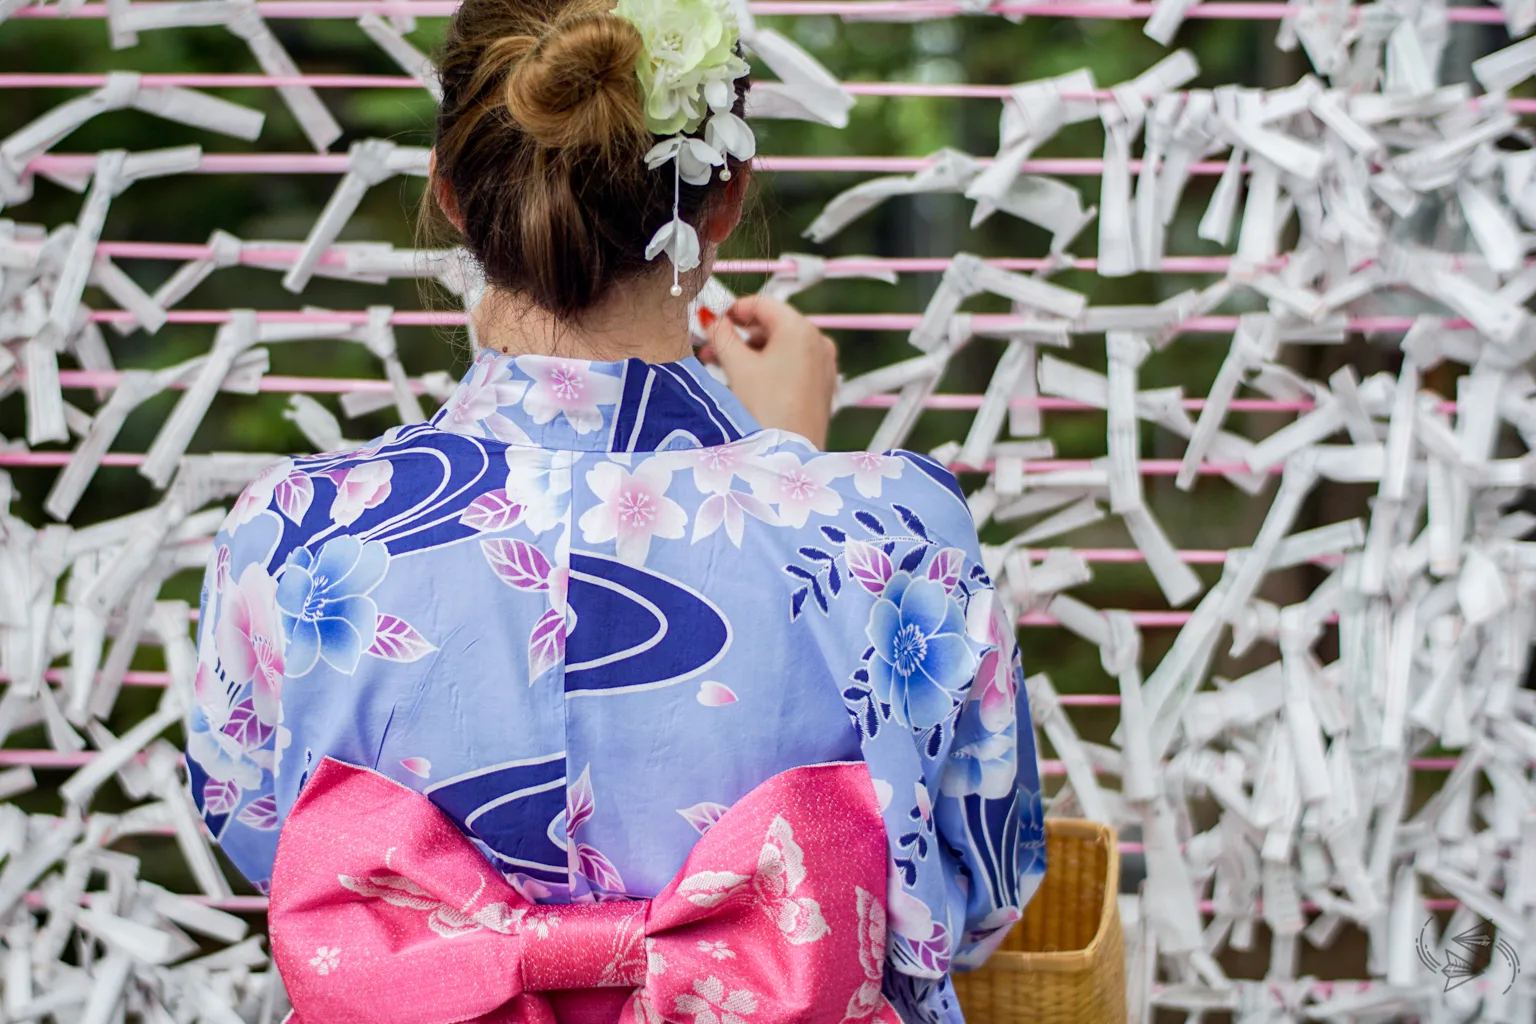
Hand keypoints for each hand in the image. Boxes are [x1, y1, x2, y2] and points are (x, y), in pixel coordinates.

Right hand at [700, 295, 837, 448]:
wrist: (789, 457)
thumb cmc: (767, 411)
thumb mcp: (737, 367)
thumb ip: (722, 337)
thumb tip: (711, 321)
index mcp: (800, 329)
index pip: (762, 304)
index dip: (733, 310)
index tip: (712, 321)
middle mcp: (818, 342)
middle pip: (773, 325)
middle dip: (740, 335)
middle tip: (712, 348)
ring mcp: (823, 366)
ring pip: (782, 347)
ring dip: (752, 352)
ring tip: (725, 368)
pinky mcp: (822, 387)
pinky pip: (793, 366)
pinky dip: (770, 367)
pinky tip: (748, 382)